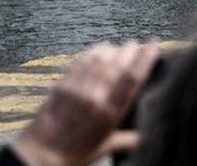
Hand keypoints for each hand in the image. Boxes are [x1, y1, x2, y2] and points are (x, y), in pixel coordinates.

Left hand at [12, 41, 159, 165]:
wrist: (42, 153)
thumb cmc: (76, 153)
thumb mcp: (106, 147)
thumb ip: (127, 139)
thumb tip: (145, 136)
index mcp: (109, 112)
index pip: (132, 78)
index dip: (145, 58)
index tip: (154, 44)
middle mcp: (94, 96)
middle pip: (117, 63)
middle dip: (129, 50)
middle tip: (137, 44)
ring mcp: (77, 87)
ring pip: (98, 59)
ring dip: (111, 49)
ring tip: (120, 46)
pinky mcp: (62, 84)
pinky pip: (80, 61)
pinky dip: (92, 53)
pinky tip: (98, 50)